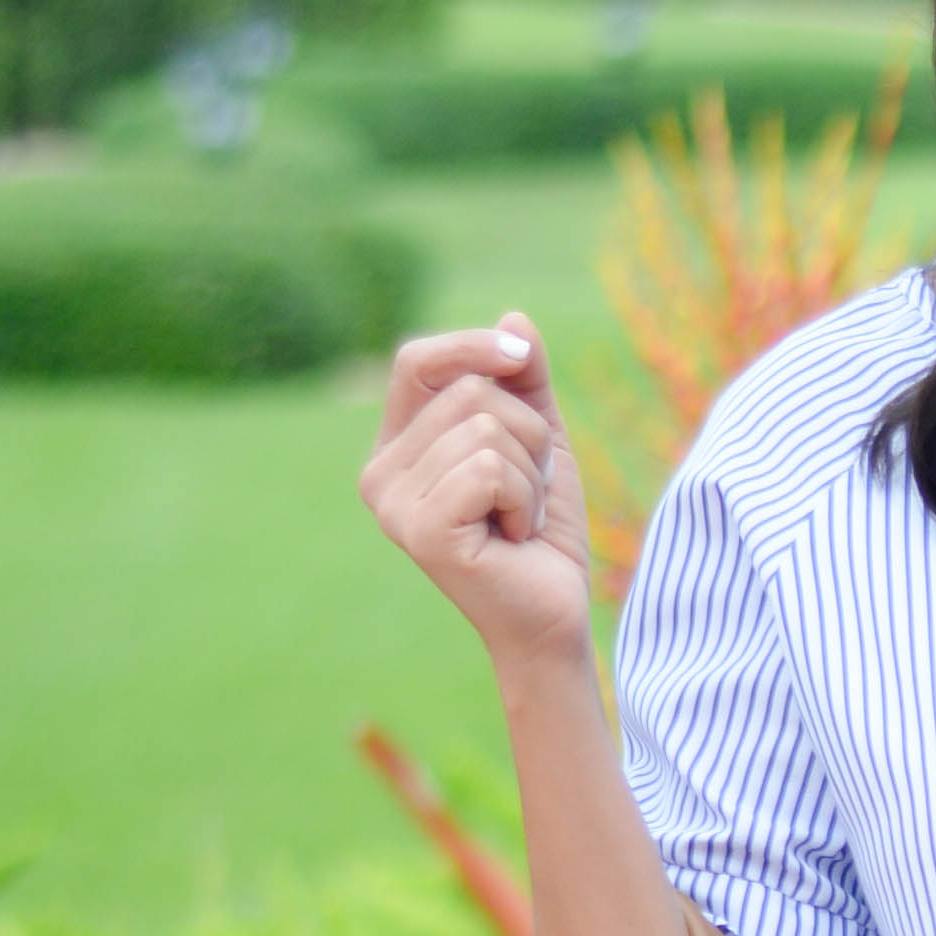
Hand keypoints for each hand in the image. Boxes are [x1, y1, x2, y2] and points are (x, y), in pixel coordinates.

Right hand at [360, 313, 594, 683]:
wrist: (555, 616)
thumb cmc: (541, 533)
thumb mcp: (538, 439)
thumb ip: (524, 380)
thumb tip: (514, 319)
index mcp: (396, 447)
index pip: (417, 360)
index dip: (473, 347)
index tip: (521, 360)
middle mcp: (380, 475)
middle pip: (467, 391)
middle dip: (526, 434)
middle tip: (524, 493)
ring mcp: (393, 507)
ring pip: (483, 428)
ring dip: (528, 473)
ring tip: (518, 519)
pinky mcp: (421, 533)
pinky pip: (487, 468)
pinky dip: (523, 499)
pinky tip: (513, 538)